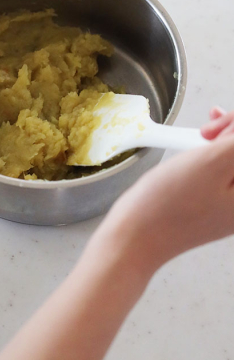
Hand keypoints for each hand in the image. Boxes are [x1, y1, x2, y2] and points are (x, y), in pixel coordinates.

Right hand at [93, 106, 233, 276]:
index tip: (217, 124)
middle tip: (207, 130)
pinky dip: (210, 153)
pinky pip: (220, 171)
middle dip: (231, 132)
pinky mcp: (209, 203)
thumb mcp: (212, 162)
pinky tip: (195, 147)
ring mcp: (226, 205)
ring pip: (231, 160)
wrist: (136, 235)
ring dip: (220, 140)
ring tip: (199, 136)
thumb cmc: (169, 203)